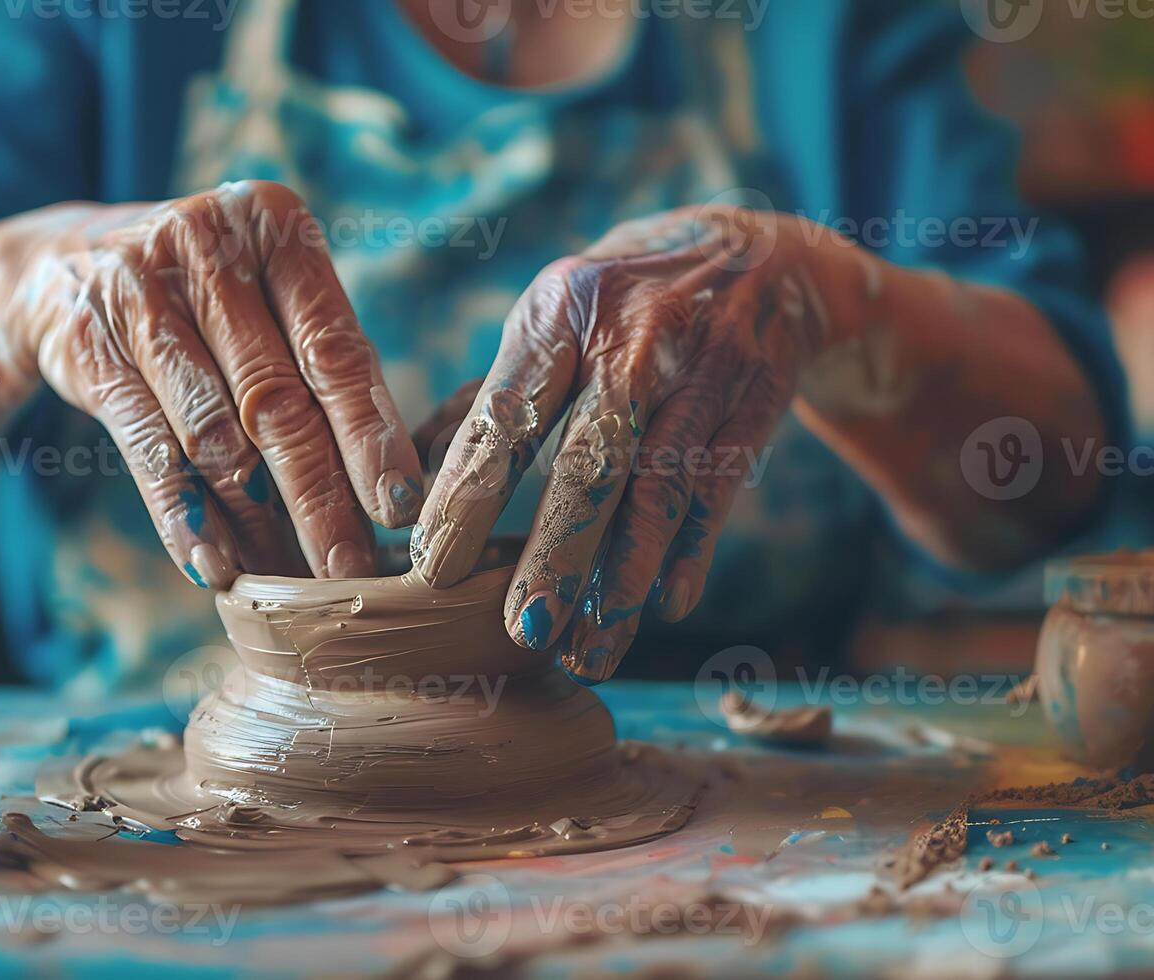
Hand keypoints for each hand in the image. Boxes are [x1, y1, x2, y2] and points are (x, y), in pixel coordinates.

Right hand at [14, 182, 424, 587]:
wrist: (63, 265)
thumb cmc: (208, 294)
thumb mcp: (269, 296)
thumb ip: (322, 367)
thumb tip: (386, 487)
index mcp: (275, 225)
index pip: (334, 348)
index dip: (370, 434)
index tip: (400, 506)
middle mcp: (208, 246)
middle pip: (276, 398)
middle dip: (320, 496)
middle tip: (351, 568)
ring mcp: (139, 291)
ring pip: (213, 431)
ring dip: (255, 519)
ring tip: (290, 578)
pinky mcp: (89, 344)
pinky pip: (148, 447)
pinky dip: (184, 515)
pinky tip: (215, 564)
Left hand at [412, 206, 842, 682]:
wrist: (751, 253)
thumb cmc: (615, 307)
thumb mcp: (547, 325)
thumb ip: (483, 404)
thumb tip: (398, 485)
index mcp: (558, 317)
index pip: (505, 415)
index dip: (469, 494)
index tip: (430, 566)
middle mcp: (631, 341)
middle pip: (589, 461)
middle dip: (556, 553)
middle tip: (522, 631)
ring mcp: (700, 372)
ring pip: (660, 490)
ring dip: (625, 577)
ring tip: (590, 650)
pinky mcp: (755, 402)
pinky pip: (720, 488)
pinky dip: (693, 549)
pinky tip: (667, 603)